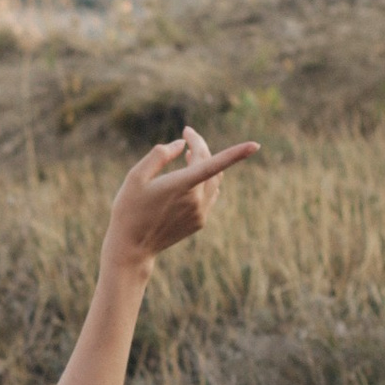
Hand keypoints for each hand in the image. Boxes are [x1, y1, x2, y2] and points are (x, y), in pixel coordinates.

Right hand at [108, 127, 259, 272]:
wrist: (132, 248)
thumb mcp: (136, 176)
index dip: (237, 154)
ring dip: (205, 163)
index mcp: (181, 185)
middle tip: (187, 136)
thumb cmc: (129, 209)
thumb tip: (181, 145)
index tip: (255, 145)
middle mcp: (196, 200)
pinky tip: (192, 177)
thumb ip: (160, 155)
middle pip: (210, 164)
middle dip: (200, 147)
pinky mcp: (200, 221)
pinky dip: (206, 181)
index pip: (214, 164)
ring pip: (214, 179)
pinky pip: (211, 194)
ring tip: (187, 155)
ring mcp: (200, 212)